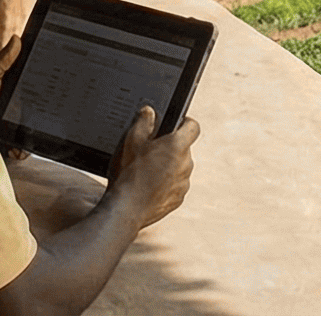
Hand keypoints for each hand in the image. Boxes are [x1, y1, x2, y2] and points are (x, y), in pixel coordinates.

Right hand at [105, 106, 196, 229]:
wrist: (127, 208)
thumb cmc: (129, 173)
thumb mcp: (131, 141)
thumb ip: (143, 122)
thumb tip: (149, 112)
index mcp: (177, 145)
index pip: (193, 127)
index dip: (185, 123)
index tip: (176, 124)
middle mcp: (186, 163)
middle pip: (184, 149)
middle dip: (171, 148)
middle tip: (151, 150)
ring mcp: (184, 182)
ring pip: (180, 168)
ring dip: (169, 167)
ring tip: (147, 171)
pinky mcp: (179, 198)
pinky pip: (176, 186)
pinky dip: (166, 185)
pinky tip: (149, 186)